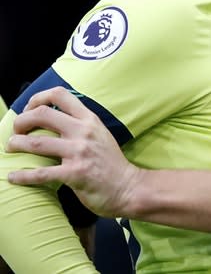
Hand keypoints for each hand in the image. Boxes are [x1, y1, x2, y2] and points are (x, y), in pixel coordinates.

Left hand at [6, 87, 138, 218]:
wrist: (128, 186)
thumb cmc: (110, 162)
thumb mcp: (99, 134)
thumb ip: (80, 125)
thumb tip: (53, 120)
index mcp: (89, 119)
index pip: (60, 95)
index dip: (38, 98)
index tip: (29, 110)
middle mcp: (83, 131)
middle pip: (43, 114)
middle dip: (22, 121)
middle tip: (15, 131)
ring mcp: (79, 152)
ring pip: (37, 142)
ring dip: (16, 144)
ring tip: (10, 148)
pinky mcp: (74, 174)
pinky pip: (41, 174)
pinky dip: (22, 176)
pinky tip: (12, 177)